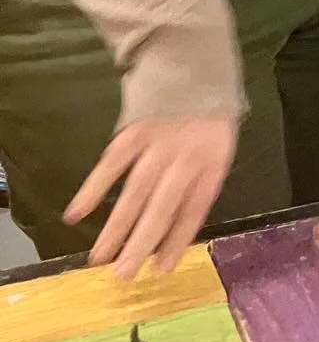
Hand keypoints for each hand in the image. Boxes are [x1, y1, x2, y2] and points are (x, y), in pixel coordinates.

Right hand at [65, 115, 237, 278]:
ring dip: (116, 226)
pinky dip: (94, 188)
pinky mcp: (133, 130)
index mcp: (211, 165)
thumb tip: (177, 229)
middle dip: (142, 243)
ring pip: (135, 192)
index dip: (176, 241)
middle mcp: (185, 159)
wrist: (194, 65)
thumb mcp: (219, 148)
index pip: (193, 212)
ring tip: (100, 257)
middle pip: (162, 207)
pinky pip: (112, 163)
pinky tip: (77, 213)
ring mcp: (157, 144)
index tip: (160, 270)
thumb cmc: (209, 116)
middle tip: (124, 275)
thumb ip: (199, 183)